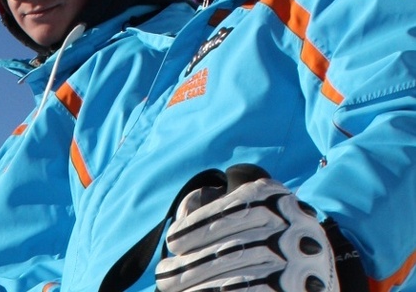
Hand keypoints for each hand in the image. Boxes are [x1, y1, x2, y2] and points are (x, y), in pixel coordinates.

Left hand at [155, 174, 337, 291]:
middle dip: (192, 263)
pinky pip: (254, 291)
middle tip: (163, 273)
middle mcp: (291, 224)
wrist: (313, 260)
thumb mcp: (244, 204)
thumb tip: (182, 213)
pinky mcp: (303, 287)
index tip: (171, 242)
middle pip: (232, 248)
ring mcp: (300, 258)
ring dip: (199, 284)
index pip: (230, 211)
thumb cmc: (262, 229)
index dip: (197, 228)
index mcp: (272, 195)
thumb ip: (214, 202)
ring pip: (240, 274)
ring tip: (171, 286)